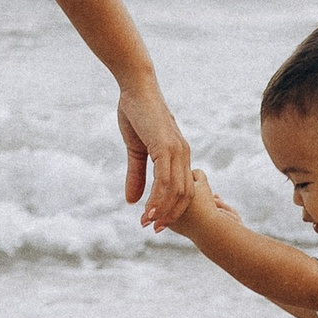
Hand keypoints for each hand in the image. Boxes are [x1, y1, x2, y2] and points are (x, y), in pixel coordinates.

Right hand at [117, 79, 191, 231]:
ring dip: (163, 210)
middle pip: (184, 195)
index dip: (172, 209)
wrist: (136, 88)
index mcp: (178, 155)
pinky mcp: (165, 146)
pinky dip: (158, 197)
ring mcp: (176, 151)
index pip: (183, 190)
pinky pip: (165, 179)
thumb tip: (133, 200)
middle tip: (154, 230)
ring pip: (176, 190)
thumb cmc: (136, 114)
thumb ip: (137, 175)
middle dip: (170, 215)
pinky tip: (148, 209)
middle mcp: (183, 155)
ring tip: (149, 223)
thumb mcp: (136, 149)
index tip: (157, 223)